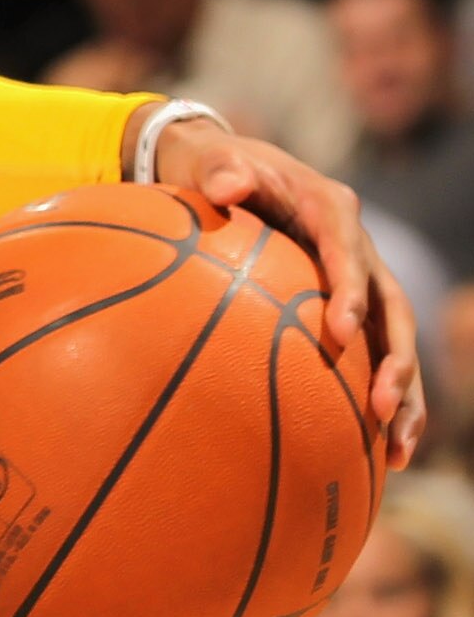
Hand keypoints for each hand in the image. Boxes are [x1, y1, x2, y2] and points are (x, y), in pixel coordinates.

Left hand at [153, 118, 424, 464]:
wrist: (225, 168)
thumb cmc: (214, 168)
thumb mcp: (211, 160)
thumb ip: (220, 170)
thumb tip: (226, 185)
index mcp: (330, 209)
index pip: (349, 251)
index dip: (351, 290)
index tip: (341, 332)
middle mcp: (357, 247)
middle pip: (392, 307)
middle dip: (395, 359)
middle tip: (382, 406)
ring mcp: (360, 280)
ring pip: (395, 342)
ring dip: (404, 396)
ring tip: (399, 452)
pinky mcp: (350, 307)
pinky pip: (373, 356)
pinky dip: (380, 401)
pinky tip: (378, 455)